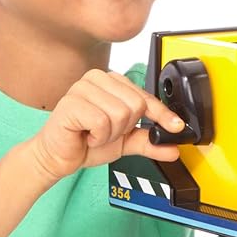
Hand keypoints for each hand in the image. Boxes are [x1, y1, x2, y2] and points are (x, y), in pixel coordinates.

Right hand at [25, 69, 185, 183]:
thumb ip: (149, 142)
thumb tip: (174, 147)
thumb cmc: (87, 142)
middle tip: (107, 132)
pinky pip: (102, 122)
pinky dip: (98, 136)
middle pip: (136, 105)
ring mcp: (82, 88)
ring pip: (120, 114)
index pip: (145, 96)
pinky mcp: (71, 103)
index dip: (162, 114)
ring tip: (95, 134)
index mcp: (112, 81)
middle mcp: (98, 79)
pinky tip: (86, 135)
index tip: (176, 126)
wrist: (59, 157)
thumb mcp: (125, 142)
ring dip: (110, 134)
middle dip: (125, 128)